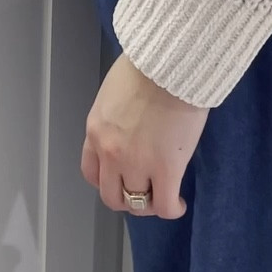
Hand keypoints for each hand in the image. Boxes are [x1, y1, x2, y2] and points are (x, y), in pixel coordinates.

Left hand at [81, 53, 207, 219]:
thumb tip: (129, 128)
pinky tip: (180, 202)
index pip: (91, 172)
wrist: (169, 63)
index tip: (122, 179)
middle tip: (145, 191)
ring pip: (138, 205)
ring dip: (151, 204)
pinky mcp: (166, 169)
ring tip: (165, 196)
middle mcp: (110, 153)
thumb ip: (116, 118)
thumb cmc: (146, 67)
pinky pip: (165, 205)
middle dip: (128, 199)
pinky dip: (173, 209)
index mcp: (96, 131)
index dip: (108, 181)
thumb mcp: (115, 93)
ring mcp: (136, 164)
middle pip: (112, 196)